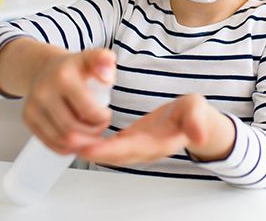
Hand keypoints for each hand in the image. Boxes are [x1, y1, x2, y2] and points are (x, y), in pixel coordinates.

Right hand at [24, 48, 115, 154]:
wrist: (47, 68)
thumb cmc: (75, 68)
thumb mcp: (93, 57)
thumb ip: (104, 60)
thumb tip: (106, 77)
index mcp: (63, 77)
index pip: (88, 111)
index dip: (102, 119)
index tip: (106, 114)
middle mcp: (43, 92)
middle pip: (73, 130)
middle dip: (92, 134)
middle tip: (99, 126)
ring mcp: (33, 107)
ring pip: (61, 140)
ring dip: (80, 143)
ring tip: (90, 133)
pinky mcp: (28, 119)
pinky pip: (50, 144)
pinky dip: (67, 147)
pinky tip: (77, 140)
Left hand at [78, 94, 234, 165]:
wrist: (195, 122)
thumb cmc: (194, 114)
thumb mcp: (197, 111)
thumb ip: (196, 122)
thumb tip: (199, 136)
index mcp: (159, 143)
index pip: (129, 149)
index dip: (108, 149)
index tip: (88, 147)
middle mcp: (145, 150)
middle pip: (113, 154)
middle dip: (90, 150)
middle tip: (68, 142)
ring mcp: (136, 147)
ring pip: (108, 152)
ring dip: (87, 147)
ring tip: (65, 138)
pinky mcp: (130, 142)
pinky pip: (108, 146)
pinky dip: (93, 143)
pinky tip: (78, 135)